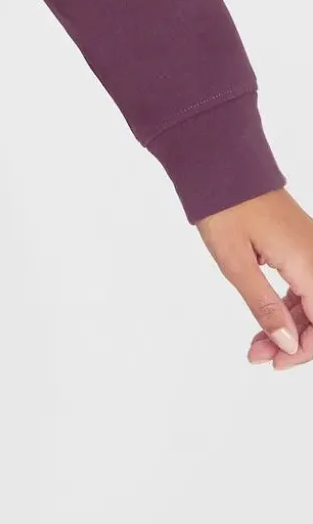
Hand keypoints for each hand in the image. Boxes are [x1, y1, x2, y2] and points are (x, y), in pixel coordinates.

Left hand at [195, 186, 312, 369]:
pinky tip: (266, 319)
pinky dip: (287, 306)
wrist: (219, 160)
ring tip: (255, 344)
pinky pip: (305, 284)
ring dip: (289, 326)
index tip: (276, 362)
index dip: (304, 351)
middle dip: (294, 342)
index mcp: (310, 262)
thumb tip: (287, 343)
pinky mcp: (299, 244)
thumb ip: (264, 305)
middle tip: (258, 356)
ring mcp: (310, 248)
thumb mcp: (236, 263)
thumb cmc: (224, 205)